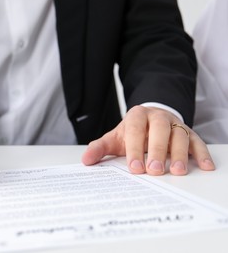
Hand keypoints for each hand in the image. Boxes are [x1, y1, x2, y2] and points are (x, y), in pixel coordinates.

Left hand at [82, 106, 214, 174]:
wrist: (149, 119)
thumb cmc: (131, 133)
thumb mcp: (114, 138)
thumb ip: (100, 148)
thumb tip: (85, 160)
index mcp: (137, 116)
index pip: (136, 130)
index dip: (135, 148)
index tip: (134, 168)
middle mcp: (157, 117)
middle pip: (160, 130)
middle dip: (158, 150)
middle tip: (155, 170)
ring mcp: (174, 124)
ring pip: (180, 135)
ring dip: (181, 153)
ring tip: (178, 172)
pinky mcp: (188, 132)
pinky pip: (197, 141)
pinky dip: (202, 153)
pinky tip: (204, 167)